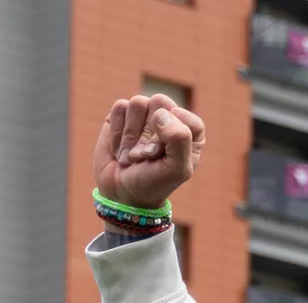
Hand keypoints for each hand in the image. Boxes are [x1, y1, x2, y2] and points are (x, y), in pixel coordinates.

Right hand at [93, 93, 204, 210]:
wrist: (121, 194)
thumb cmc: (153, 183)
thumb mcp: (176, 170)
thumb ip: (179, 139)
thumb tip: (161, 114)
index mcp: (190, 131)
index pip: (182, 115)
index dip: (169, 134)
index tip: (160, 155)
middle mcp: (169, 118)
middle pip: (160, 103)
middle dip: (148, 134)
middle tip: (145, 156)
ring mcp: (145, 114)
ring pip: (138, 103)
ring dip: (130, 135)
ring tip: (132, 155)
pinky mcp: (122, 114)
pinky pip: (120, 108)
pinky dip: (117, 132)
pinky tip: (120, 149)